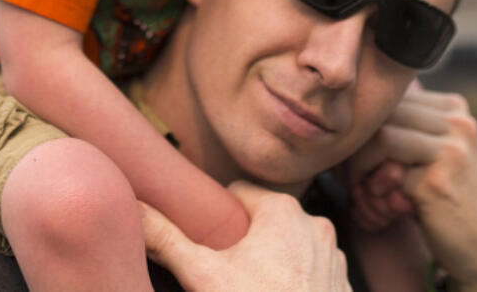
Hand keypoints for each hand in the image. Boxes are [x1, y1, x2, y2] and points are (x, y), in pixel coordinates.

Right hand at [141, 181, 352, 291]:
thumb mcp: (201, 274)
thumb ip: (166, 239)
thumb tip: (135, 209)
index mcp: (283, 211)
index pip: (239, 194)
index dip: (219, 217)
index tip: (208, 239)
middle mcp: (315, 226)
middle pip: (266, 221)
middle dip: (245, 241)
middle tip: (225, 270)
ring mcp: (334, 258)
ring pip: (291, 247)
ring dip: (272, 261)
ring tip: (250, 288)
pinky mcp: (342, 286)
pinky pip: (312, 273)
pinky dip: (295, 282)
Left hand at [349, 80, 476, 291]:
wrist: (475, 249)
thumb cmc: (440, 198)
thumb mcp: (427, 152)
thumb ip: (403, 126)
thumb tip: (354, 106)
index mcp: (455, 108)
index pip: (394, 100)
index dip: (370, 128)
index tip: (363, 159)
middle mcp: (459, 122)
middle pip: (385, 115)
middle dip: (361, 147)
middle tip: (358, 178)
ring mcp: (452, 149)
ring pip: (382, 136)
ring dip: (363, 166)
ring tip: (368, 190)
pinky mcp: (438, 179)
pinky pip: (387, 171)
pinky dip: (376, 189)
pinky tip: (387, 206)